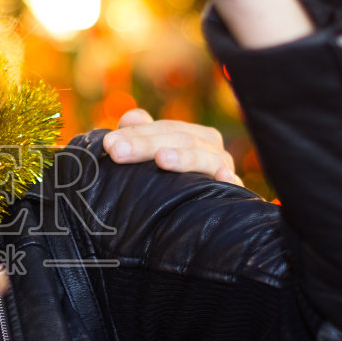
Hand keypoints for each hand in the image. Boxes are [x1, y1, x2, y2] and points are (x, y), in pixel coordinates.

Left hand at [103, 108, 241, 184]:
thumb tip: (129, 117)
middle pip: (180, 139)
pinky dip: (228, 180)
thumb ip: (138, 132)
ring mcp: (223, 168)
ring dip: (183, 157)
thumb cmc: (164, 183)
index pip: (164, 128)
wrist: (192, 222)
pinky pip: (232, 185)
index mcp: (194, 135)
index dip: (137, 133)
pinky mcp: (233, 192)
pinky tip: (222, 178)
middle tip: (117, 152)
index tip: (109, 144)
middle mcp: (212, 148)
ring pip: (203, 157)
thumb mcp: (148, 155)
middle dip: (146, 145)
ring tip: (161, 159)